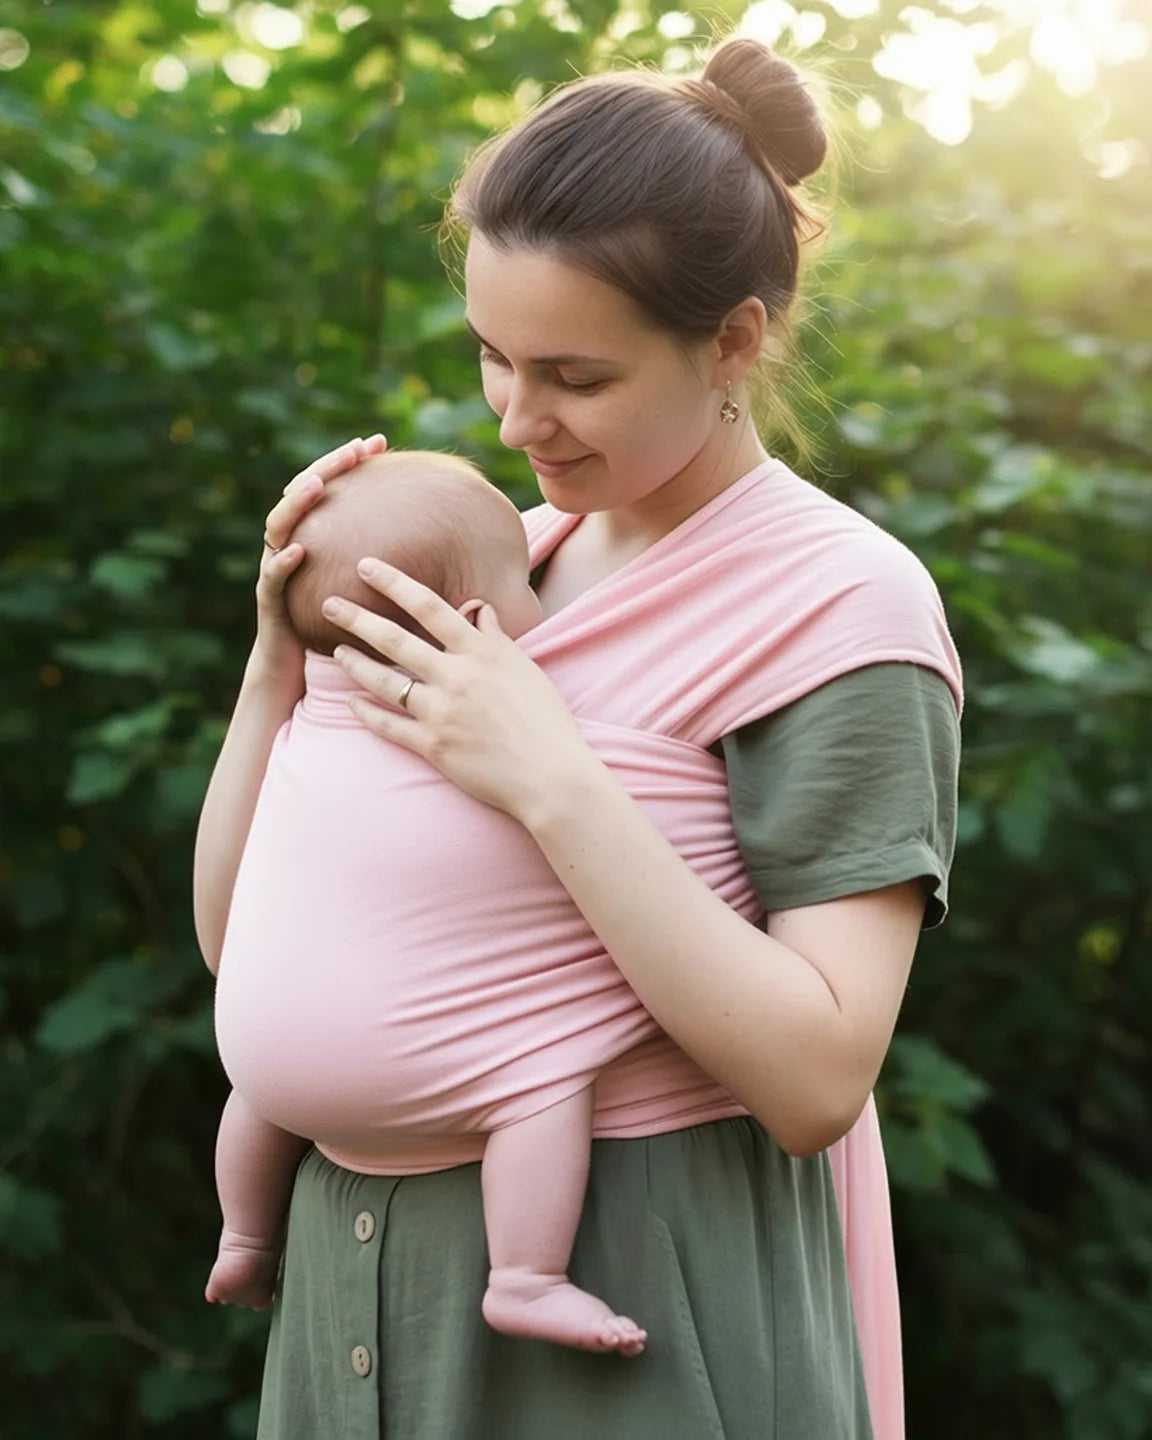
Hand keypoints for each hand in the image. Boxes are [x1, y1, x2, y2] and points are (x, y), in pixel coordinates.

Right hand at [252, 435, 387, 679]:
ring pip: (278, 527)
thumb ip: (403, 569)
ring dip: (296, 503)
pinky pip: (272, 579)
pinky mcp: (269, 602)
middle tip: (354, 449)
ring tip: (316, 485)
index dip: (351, 462)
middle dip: (327, 467)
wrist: (297, 669)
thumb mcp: (376, 593)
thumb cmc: (342, 630)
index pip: (332, 487)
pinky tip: (298, 552)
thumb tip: (461, 555)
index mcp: (318, 537)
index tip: (379, 441)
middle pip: (302, 494)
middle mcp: (292, 545)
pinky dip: (282, 563)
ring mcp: (276, 570)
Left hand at [321, 559, 593, 822]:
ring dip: (356, 664)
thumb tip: (479, 608)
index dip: (394, 582)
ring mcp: (442, 713)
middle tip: (329, 603)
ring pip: (385, 681)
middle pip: (396, 639)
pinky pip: (390, 727)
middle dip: (357, 618)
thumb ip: (495, 637)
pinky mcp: (434, 747)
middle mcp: (457, 677)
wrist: (551, 776)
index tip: (366, 565)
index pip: (430, 606)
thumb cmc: (546, 720)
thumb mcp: (525, 668)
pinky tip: (351, 704)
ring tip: (336, 652)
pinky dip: (367, 714)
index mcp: (481, 653)